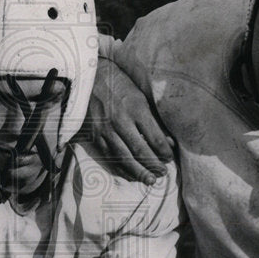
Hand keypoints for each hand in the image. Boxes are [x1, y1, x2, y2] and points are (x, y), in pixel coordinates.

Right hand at [85, 57, 173, 183]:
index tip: (169, 158)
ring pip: (124, 158)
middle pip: (140, 151)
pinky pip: (109, 157)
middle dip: (153, 165)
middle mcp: (121, 121)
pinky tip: (129, 175)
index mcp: (136, 109)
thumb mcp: (140, 95)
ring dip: (138, 172)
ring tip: (149, 181)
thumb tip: (168, 141)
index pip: (155, 138)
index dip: (164, 152)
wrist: (88, 77)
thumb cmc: (119, 83)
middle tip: (162, 173)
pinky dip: (120, 168)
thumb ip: (154, 119)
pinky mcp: (94, 135)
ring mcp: (106, 130)